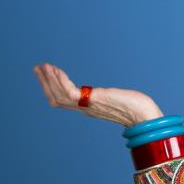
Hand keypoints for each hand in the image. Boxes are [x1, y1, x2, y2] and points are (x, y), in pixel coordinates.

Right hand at [32, 62, 162, 127]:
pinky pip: (70, 92)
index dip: (52, 88)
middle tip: (38, 68)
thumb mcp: (117, 100)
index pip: (63, 100)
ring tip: (42, 66)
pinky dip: (60, 80)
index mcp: (88, 109)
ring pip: (59, 94)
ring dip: (49, 80)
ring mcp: (88, 105)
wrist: (146, 117)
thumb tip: (111, 95)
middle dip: (46, 83)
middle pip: (56, 98)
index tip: (46, 74)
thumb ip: (108, 98)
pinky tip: (55, 70)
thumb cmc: (137, 109)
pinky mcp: (94, 100)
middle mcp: (85, 109)